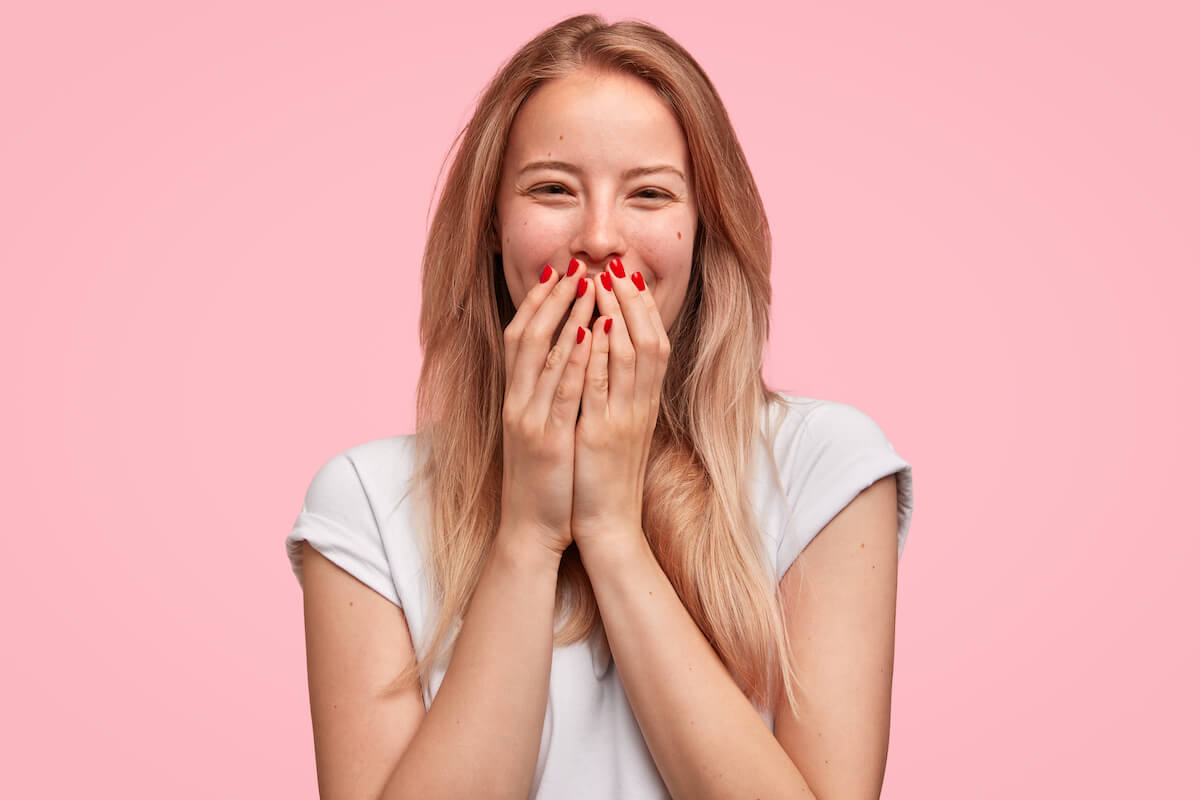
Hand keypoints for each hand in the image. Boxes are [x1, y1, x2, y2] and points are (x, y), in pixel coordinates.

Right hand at [499, 260, 595, 557]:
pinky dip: (572, 361)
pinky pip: (561, 392)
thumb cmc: (545, 480)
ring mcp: (529, 420)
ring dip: (566, 317)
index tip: (560, 271)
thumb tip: (567, 360)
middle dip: (551, 297)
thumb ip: (549, 396)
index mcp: (517, 399)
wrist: (531, 529)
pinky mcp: (547, 441)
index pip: (522, 337)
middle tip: (573, 264)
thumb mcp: (542, 430)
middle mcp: (518, 402)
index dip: (539, 301)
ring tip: (587, 284)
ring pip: (544, 357)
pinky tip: (587, 334)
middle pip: (528, 336)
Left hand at [571, 258, 670, 552]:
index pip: (653, 342)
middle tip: (618, 265)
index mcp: (644, 403)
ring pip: (631, 356)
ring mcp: (625, 418)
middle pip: (649, 339)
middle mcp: (641, 405)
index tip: (629, 275)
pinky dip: (601, 355)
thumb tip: (611, 358)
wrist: (608, 524)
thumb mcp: (617, 428)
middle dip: (633, 300)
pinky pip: (605, 386)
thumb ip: (618, 394)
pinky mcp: (604, 434)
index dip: (642, 307)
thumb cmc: (607, 476)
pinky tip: (592, 328)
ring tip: (603, 282)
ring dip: (618, 316)